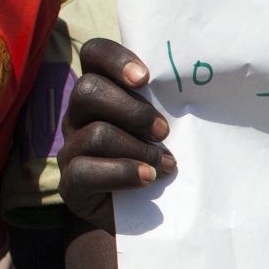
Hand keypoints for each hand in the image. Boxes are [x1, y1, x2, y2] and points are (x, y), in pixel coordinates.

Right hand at [59, 37, 175, 225]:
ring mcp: (70, 149)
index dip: (115, 59)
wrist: (147, 213)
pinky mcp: (70, 184)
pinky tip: (148, 178)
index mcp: (100, 91)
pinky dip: (123, 172)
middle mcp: (78, 115)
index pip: (93, 54)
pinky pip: (85, 171)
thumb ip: (167, 104)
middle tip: (164, 131)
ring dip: (139, 148)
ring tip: (167, 163)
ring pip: (95, 133)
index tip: (146, 78)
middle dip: (133, 110)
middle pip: (89, 90)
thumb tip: (199, 89)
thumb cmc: (160, 158)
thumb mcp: (163, 128)